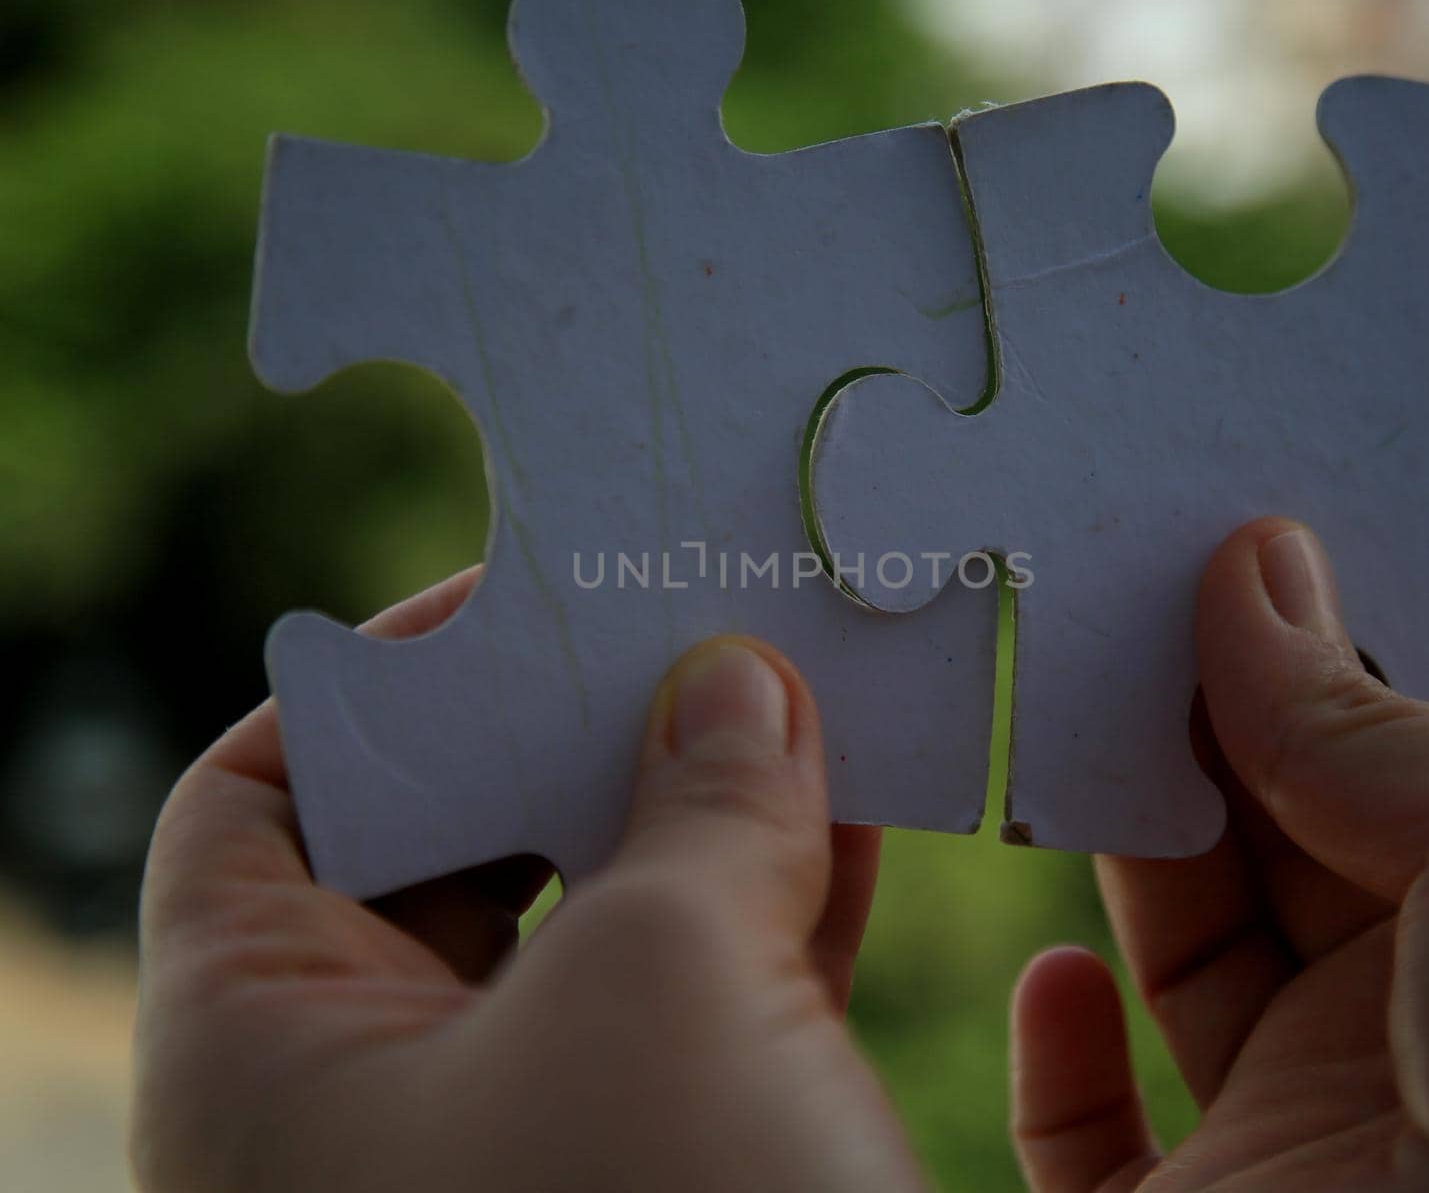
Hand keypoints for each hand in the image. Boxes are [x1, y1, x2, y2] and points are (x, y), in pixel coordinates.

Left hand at [131, 569, 919, 1190]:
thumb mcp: (669, 985)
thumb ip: (703, 802)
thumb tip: (737, 681)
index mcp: (267, 1040)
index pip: (269, 787)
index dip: (389, 675)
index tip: (537, 598)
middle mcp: (365, 1098)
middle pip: (448, 843)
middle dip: (583, 733)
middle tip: (696, 636)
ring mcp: (507, 1152)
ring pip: (590, 930)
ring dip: (700, 814)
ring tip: (803, 702)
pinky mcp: (634, 1190)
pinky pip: (682, 1018)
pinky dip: (761, 918)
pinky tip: (858, 825)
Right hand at [1010, 518, 1428, 1190]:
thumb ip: (1361, 721)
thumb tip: (1249, 567)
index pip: (1373, 760)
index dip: (1283, 655)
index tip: (1181, 559)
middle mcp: (1415, 1033)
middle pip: (1264, 844)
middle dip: (1181, 728)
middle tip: (1084, 613)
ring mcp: (1302, 1139)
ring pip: (1177, 963)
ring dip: (1107, 853)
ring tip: (1044, 736)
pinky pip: (1097, 1144)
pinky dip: (1063, 1058)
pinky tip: (1056, 980)